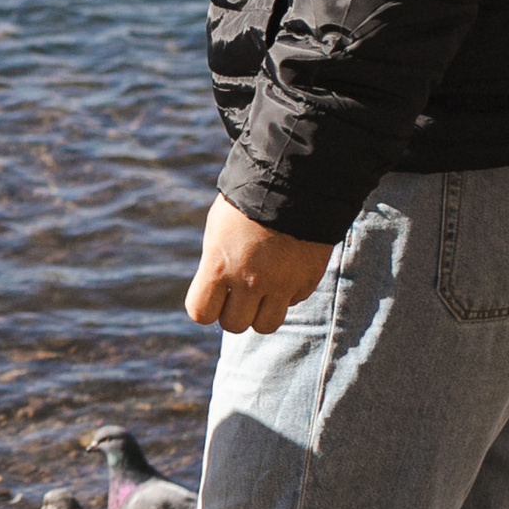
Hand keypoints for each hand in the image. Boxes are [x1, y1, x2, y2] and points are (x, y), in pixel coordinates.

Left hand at [186, 198, 335, 334]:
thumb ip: (216, 265)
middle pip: (235, 325)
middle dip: (234, 311)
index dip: (206, 307)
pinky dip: (286, 294)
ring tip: (262, 290)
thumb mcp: (218, 230)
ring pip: (266, 325)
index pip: (201, 314)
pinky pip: (292, 303)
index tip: (213, 296)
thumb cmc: (248, 203)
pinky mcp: (307, 282)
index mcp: (220, 266)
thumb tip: (218, 291)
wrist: (296, 183)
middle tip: (239, 292)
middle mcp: (250, 282)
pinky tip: (285, 270)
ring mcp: (281, 285)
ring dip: (261, 312)